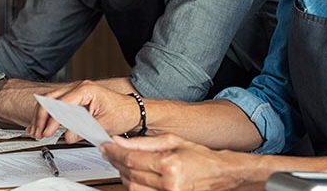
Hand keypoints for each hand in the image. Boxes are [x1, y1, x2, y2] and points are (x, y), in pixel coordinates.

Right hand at [29, 80, 139, 142]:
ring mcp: (77, 91)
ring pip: (51, 100)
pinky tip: (43, 124)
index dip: (52, 120)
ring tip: (37, 131)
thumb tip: (67, 136)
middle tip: (38, 132)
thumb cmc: (123, 113)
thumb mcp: (103, 124)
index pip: (61, 104)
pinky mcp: (77, 98)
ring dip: (43, 116)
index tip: (48, 132)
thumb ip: (83, 130)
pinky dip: (49, 114)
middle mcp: (80, 87)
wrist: (134, 111)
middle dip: (41, 117)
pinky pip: (58, 104)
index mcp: (86, 90)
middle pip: (51, 99)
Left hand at [100, 134, 254, 190]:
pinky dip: (135, 186)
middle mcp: (169, 184)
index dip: (114, 153)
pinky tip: (134, 176)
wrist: (220, 174)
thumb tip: (119, 141)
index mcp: (170, 164)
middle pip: (130, 175)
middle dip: (117, 163)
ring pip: (133, 188)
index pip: (132, 159)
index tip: (106, 147)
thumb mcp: (172, 141)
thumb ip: (143, 142)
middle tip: (111, 153)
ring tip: (124, 164)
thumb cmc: (200, 157)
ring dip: (124, 176)